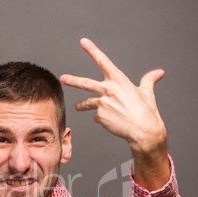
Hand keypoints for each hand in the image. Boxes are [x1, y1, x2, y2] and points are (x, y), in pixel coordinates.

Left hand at [60, 38, 169, 189]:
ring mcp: (103, 103)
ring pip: (87, 103)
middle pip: (85, 83)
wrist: (143, 130)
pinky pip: (96, 117)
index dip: (93, 50)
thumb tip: (159, 72)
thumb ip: (148, 80)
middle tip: (62, 78)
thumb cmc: (146, 111)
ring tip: (77, 107)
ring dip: (81, 106)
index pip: (103, 61)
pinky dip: (101, 119)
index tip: (83, 42)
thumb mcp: (147, 93)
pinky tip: (109, 122)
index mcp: (119, 80)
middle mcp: (109, 89)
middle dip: (72, 80)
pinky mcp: (100, 115)